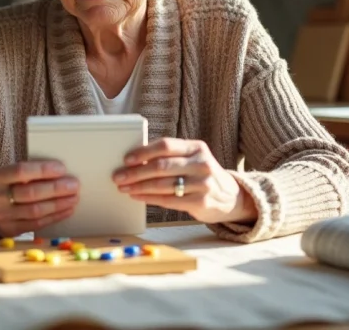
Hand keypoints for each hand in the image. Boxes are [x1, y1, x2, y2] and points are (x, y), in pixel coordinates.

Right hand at [0, 160, 78, 236]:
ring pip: (36, 211)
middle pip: (31, 193)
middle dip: (56, 189)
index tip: (62, 168)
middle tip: (74, 184)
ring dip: (59, 204)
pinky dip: (55, 216)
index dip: (43, 170)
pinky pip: (37, 224)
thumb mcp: (6, 175)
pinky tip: (66, 209)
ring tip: (74, 197)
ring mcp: (2, 217)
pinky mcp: (10, 231)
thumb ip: (27, 173)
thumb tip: (60, 173)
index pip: (21, 171)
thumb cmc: (0, 187)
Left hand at [112, 138, 257, 224]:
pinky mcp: (201, 202)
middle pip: (162, 166)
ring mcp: (203, 183)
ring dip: (139, 186)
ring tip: (124, 187)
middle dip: (136, 172)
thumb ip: (170, 157)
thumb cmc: (201, 175)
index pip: (166, 146)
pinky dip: (149, 199)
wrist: (230, 197)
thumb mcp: (192, 159)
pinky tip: (138, 197)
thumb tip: (135, 160)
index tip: (126, 159)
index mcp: (197, 147)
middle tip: (118, 176)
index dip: (144, 152)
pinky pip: (169, 200)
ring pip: (163, 184)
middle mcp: (202, 163)